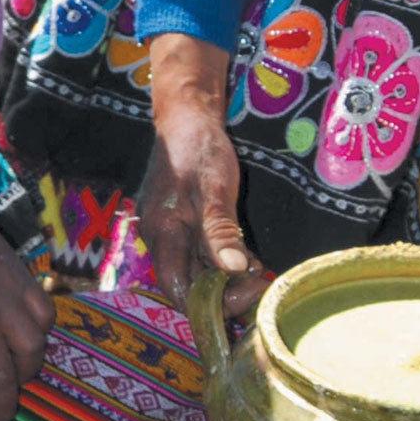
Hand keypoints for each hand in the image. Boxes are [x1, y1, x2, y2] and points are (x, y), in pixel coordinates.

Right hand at [141, 33, 268, 322]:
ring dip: (225, 279)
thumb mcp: (215, 188)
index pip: (178, 289)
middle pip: (187, 285)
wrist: (185, 116)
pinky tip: (247, 258)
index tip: (247, 291)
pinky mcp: (179, 226)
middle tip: (260, 283)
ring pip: (194, 272)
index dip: (210, 304)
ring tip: (258, 272)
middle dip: (223, 294)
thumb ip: (221, 230)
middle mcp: (160, 239)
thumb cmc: (199, 148)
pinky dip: (222, 262)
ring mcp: (168, 233)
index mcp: (162, 232)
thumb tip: (236, 269)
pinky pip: (198, 255)